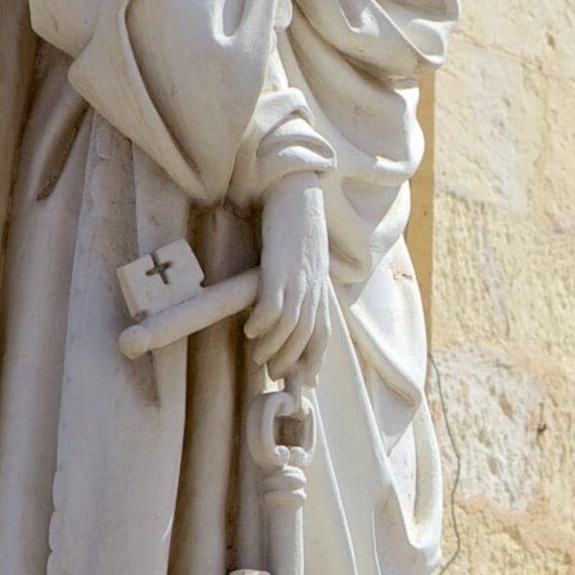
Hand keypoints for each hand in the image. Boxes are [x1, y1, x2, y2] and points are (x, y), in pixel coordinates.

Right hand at [247, 172, 330, 381]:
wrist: (297, 192)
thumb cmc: (296, 225)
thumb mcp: (306, 260)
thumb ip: (303, 282)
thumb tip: (291, 304)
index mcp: (322, 287)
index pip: (324, 333)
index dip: (315, 360)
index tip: (305, 382)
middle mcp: (314, 287)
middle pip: (306, 337)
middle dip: (290, 361)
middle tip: (272, 374)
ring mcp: (298, 278)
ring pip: (291, 327)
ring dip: (273, 348)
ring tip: (257, 356)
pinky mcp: (280, 268)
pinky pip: (273, 306)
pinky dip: (262, 324)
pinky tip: (250, 329)